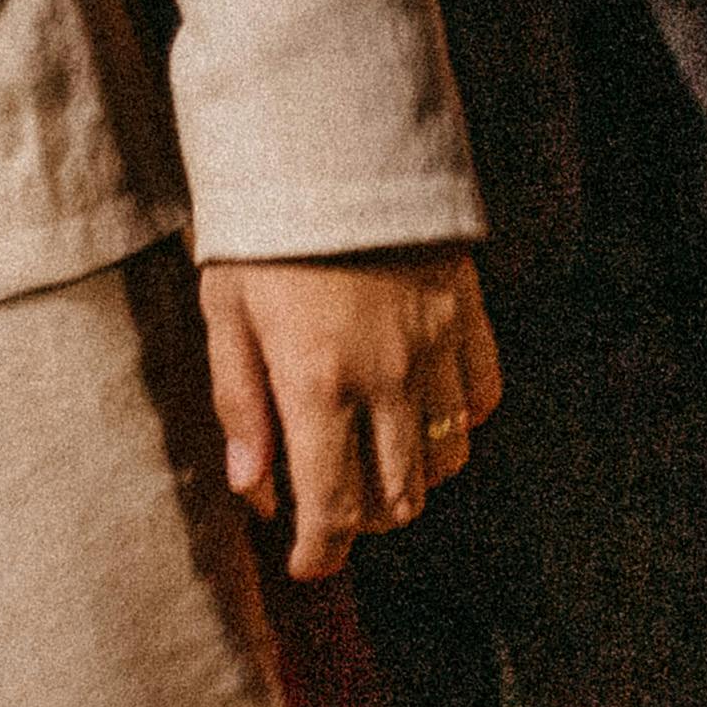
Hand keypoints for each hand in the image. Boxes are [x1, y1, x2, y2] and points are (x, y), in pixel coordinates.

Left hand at [197, 245, 498, 581]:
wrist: (333, 142)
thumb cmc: (263, 232)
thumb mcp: (225, 313)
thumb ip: (240, 406)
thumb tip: (253, 490)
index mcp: (317, 384)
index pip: (334, 508)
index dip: (322, 553)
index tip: (307, 564)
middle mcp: (388, 380)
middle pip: (398, 499)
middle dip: (363, 522)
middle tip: (330, 509)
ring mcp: (437, 351)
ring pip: (446, 461)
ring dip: (409, 478)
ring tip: (369, 459)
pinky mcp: (470, 319)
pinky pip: (481, 402)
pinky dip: (456, 425)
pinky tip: (419, 411)